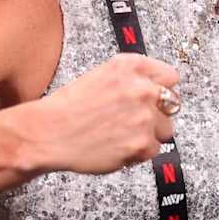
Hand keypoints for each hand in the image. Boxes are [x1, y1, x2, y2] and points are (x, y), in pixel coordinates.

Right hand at [21, 54, 179, 176]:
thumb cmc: (67, 107)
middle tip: (134, 121)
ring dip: (149, 134)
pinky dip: (138, 153)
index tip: (156, 98)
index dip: (162, 89)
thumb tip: (158, 89)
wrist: (45, 134)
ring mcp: (144, 117)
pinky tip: (116, 147)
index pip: (170, 76)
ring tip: (121, 135)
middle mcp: (142, 88)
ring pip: (165, 129)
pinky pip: (153, 150)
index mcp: (131, 66)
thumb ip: (133, 79)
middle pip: (172, 103)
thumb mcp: (102, 76)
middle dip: (157, 113)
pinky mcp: (141, 143)